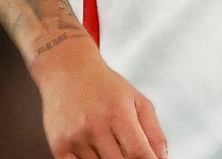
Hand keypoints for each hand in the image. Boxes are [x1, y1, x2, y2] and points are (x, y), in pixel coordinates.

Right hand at [32, 41, 168, 158]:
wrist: (67, 72)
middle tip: (130, 153)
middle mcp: (95, 126)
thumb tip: (162, 157)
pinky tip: (96, 154)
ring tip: (111, 147)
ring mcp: (75, 138)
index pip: (137, 152)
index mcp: (118, 113)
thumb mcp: (137, 100)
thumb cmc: (104, 86)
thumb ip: (153, 131)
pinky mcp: (59, 146)